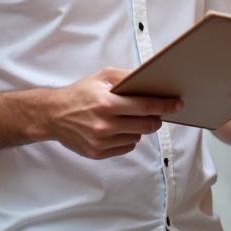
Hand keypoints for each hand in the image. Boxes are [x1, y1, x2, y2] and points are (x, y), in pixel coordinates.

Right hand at [45, 68, 183, 159]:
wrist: (53, 115)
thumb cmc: (80, 94)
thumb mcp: (102, 77)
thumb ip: (127, 77)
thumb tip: (150, 78)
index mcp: (106, 102)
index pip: (145, 106)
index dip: (164, 106)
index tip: (177, 104)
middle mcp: (104, 124)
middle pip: (145, 125)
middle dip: (155, 119)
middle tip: (156, 114)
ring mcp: (100, 141)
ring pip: (137, 138)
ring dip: (139, 129)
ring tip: (126, 119)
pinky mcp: (97, 153)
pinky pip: (126, 148)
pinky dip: (127, 139)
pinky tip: (117, 129)